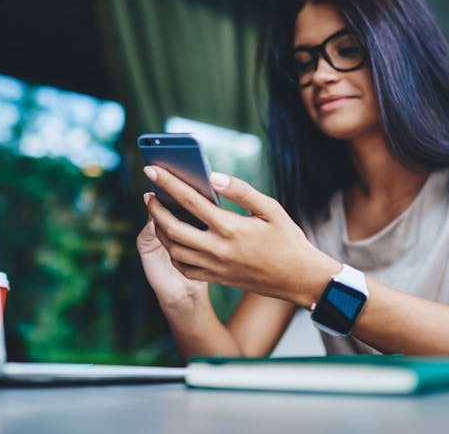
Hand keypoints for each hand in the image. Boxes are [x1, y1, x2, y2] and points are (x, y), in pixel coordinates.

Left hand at [143, 166, 338, 306]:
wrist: (299, 278)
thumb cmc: (287, 239)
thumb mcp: (270, 209)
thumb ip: (240, 190)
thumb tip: (213, 176)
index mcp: (230, 227)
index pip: (190, 201)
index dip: (168, 183)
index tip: (152, 170)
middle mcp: (218, 249)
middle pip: (172, 228)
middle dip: (155, 209)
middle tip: (149, 194)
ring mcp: (215, 267)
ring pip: (174, 250)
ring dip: (160, 230)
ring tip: (157, 214)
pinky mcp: (216, 279)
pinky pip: (184, 267)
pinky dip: (173, 252)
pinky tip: (174, 239)